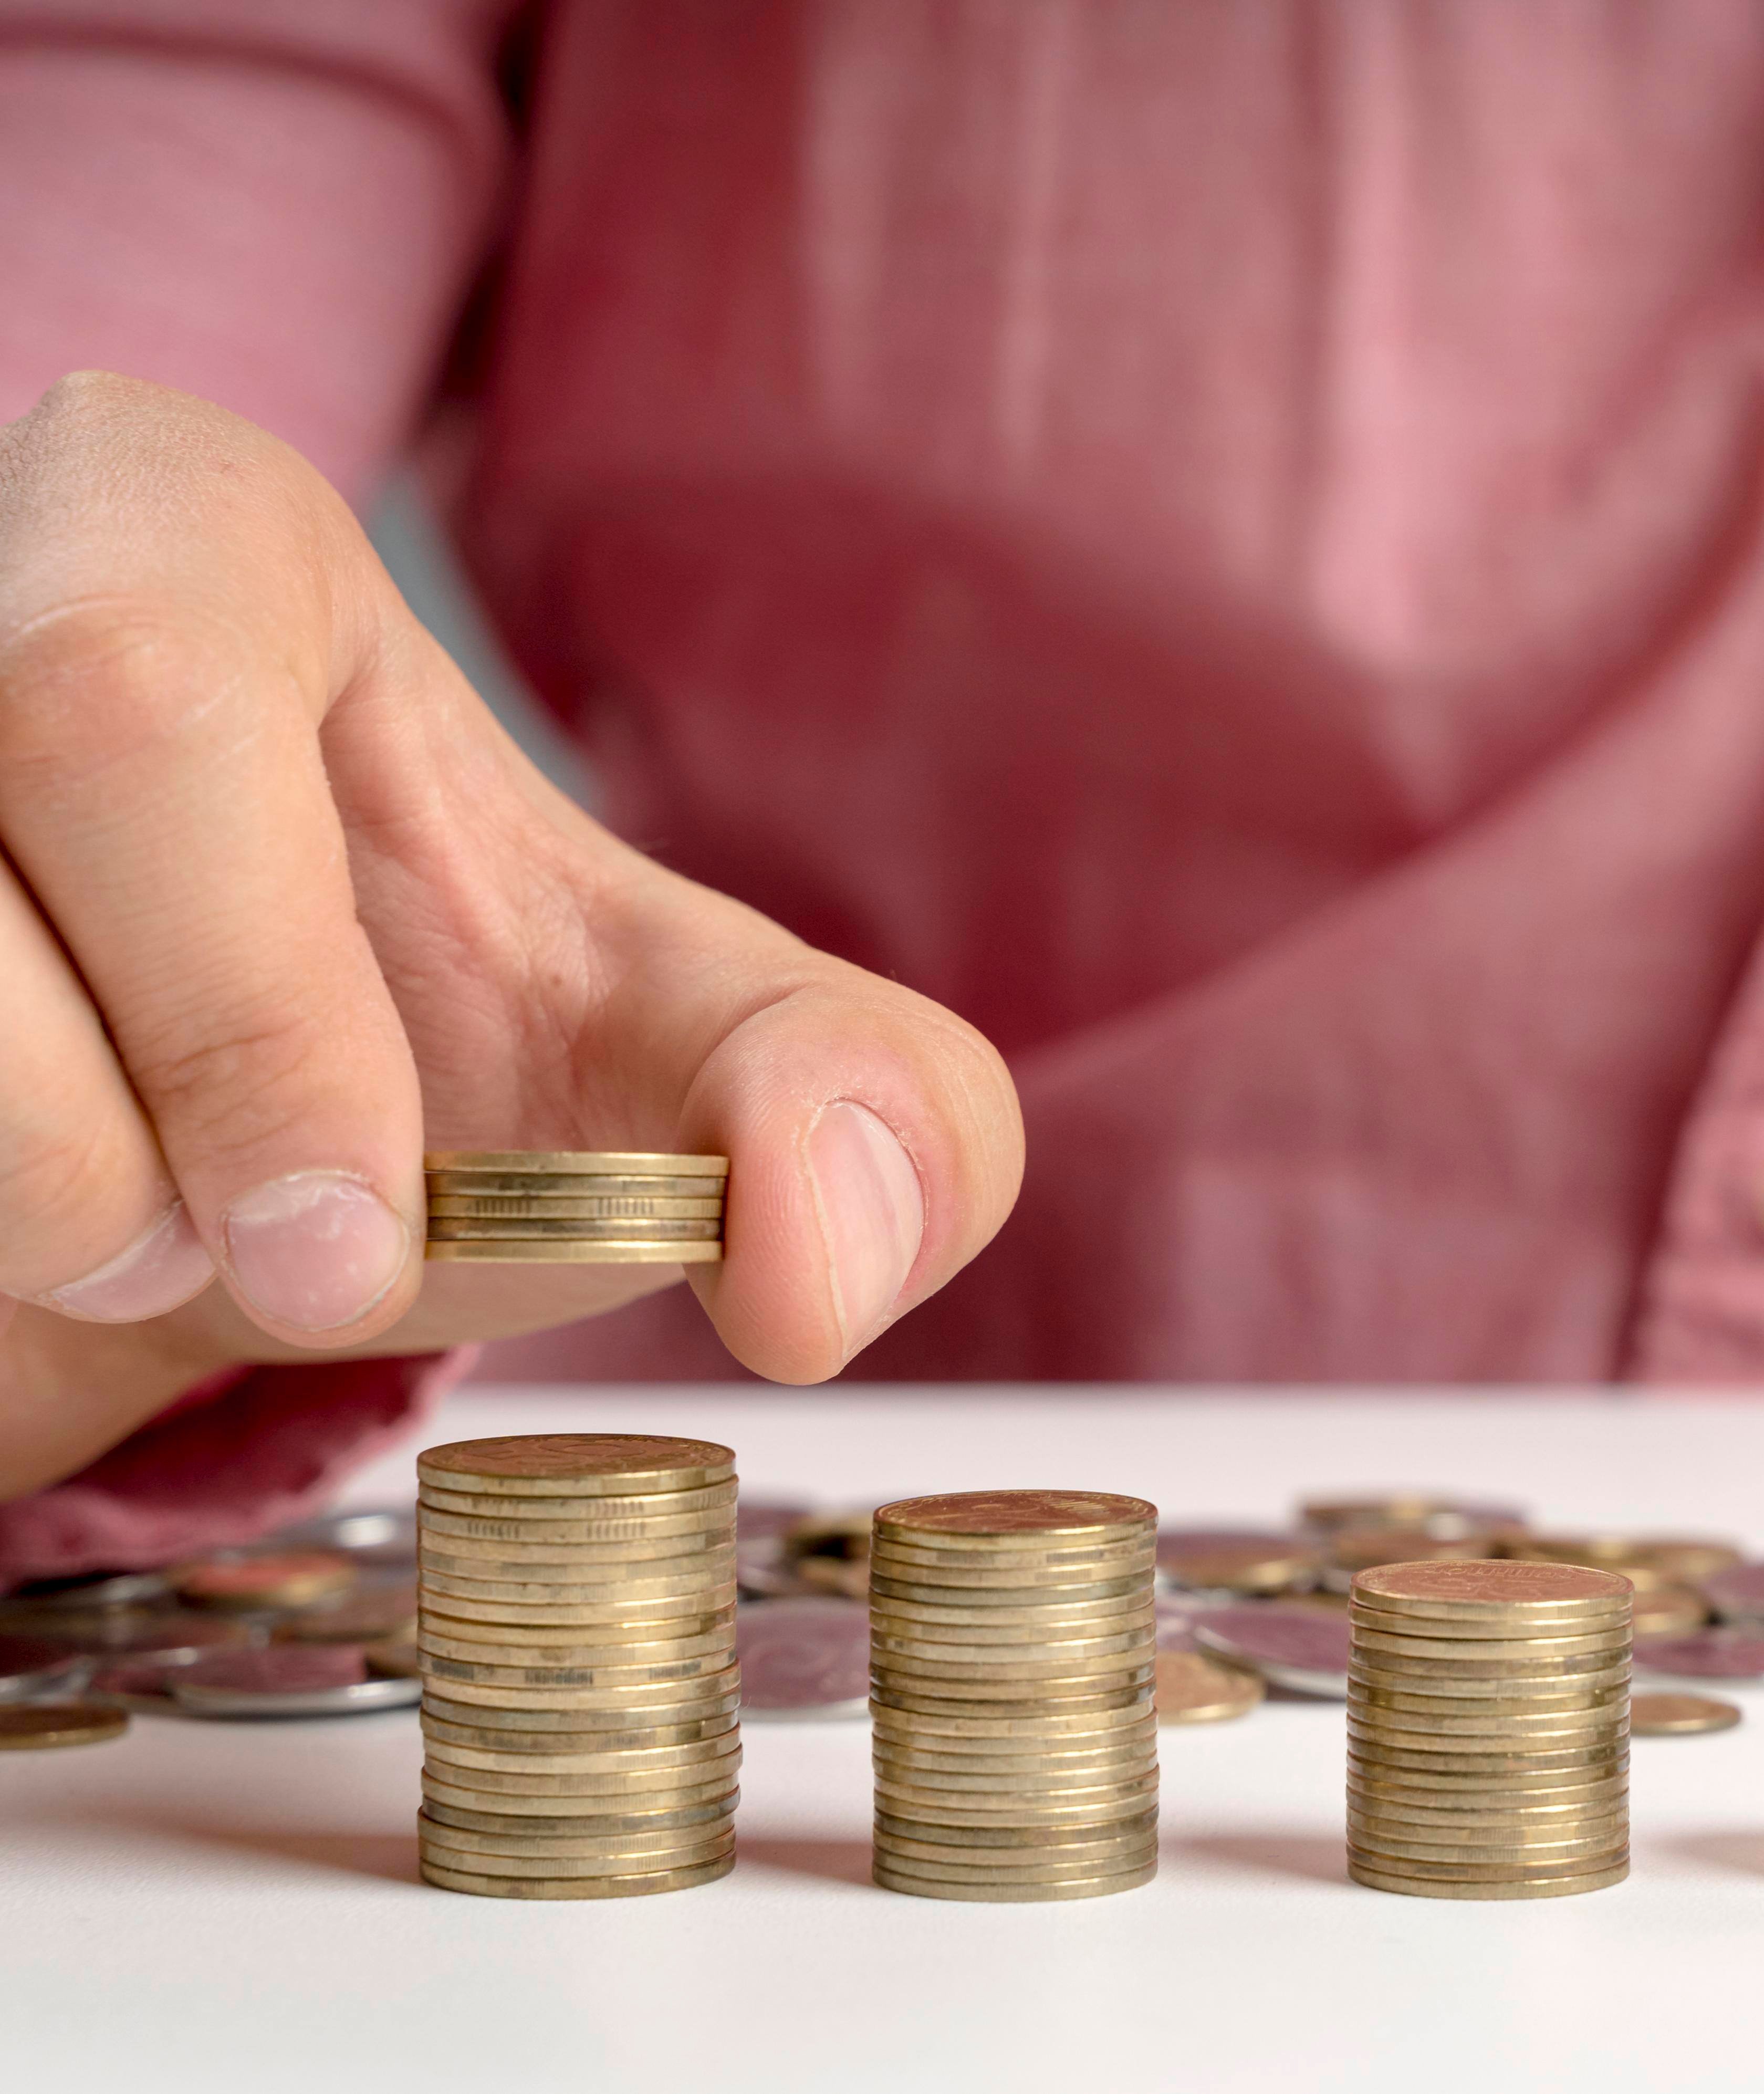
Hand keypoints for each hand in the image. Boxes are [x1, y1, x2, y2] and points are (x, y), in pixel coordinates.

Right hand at [0, 374, 1023, 1498]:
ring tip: (135, 1218)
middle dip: (103, 1125)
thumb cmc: (443, 1034)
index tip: (346, 1239)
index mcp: (190, 526)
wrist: (223, 1129)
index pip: (139, 699)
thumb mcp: (681, 1057)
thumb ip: (873, 1117)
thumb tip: (827, 1263)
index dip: (238, 1010)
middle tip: (252, 1258)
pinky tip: (45, 1201)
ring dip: (11, 1187)